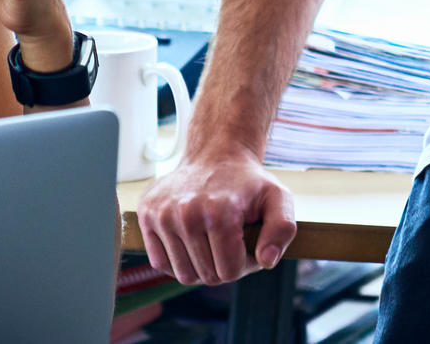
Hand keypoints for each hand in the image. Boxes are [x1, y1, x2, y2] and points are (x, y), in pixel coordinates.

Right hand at [138, 149, 297, 285]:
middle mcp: (186, 213)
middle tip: (231, 242)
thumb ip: (282, 230)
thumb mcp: (278, 198)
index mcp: (219, 211)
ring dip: (200, 265)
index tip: (248, 244)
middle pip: (206, 276)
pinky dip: (178, 260)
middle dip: (223, 266)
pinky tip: (192, 239)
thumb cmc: (248, 182)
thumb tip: (266, 261)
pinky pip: (160, 262)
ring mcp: (162, 214)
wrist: (216, 153)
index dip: (245, 264)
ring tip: (212, 241)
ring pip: (183, 274)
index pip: (230, 271)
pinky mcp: (146, 214)